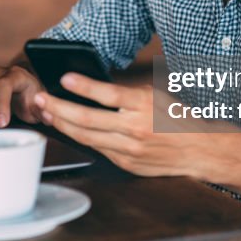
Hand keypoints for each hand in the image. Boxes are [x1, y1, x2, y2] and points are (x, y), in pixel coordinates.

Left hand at [33, 73, 219, 176]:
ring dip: (63, 124)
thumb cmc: (176, 117)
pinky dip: (80, 138)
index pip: (107, 94)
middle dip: (58, 108)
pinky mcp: (126, 163)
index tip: (63, 78)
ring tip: (47, 113)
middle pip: (87, 118)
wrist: (199, 150)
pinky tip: (67, 129)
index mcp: (144, 105)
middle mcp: (135, 128)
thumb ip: (126, 93)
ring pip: (86, 136)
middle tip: (40, 98)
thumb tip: (92, 89)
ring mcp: (129, 148)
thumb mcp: (155, 95)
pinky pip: (97, 149)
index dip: (83, 86)